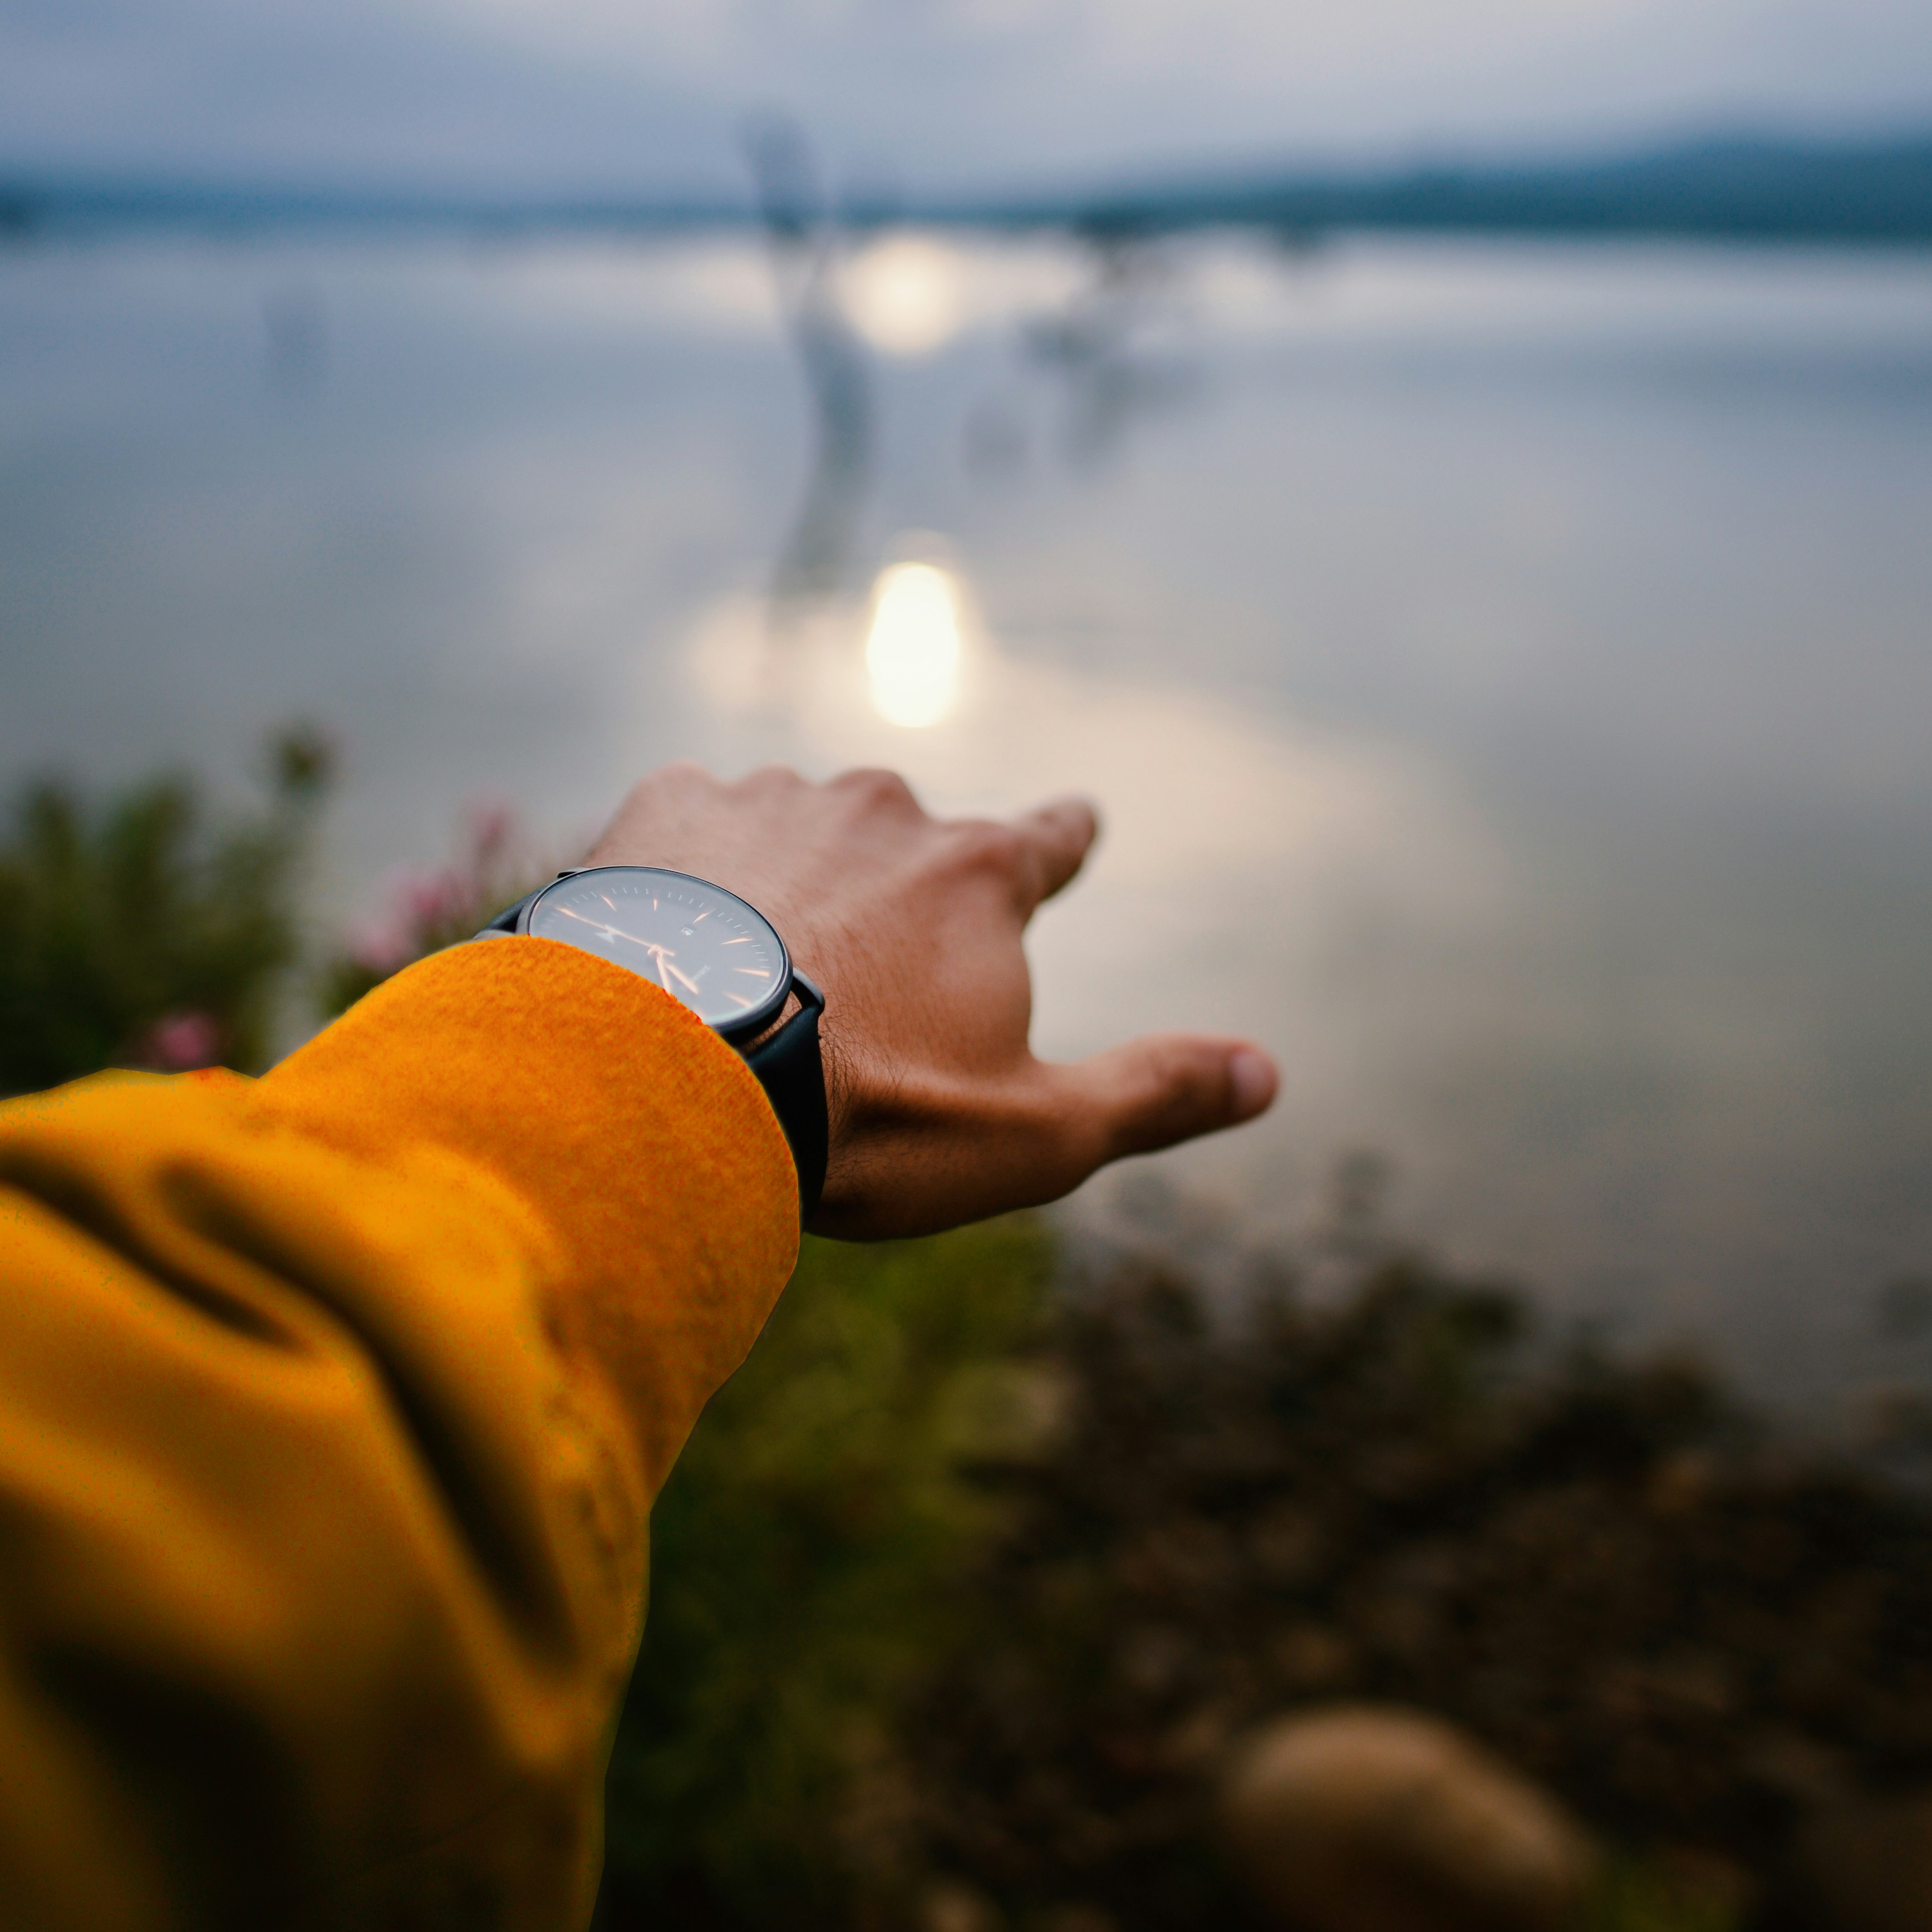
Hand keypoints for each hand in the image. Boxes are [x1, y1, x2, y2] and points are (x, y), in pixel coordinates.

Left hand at [581, 760, 1278, 1239]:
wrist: (668, 1083)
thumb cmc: (865, 1118)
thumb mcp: (1034, 1135)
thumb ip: (1154, 1093)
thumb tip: (1269, 1073)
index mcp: (982, 875)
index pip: (1053, 838)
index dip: (1066, 839)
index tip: (1075, 826)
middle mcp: (886, 808)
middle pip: (911, 844)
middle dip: (895, 902)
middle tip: (855, 994)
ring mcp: (770, 797)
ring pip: (798, 834)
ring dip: (786, 890)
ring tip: (749, 987)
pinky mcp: (662, 808)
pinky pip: (691, 829)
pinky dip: (688, 879)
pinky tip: (667, 948)